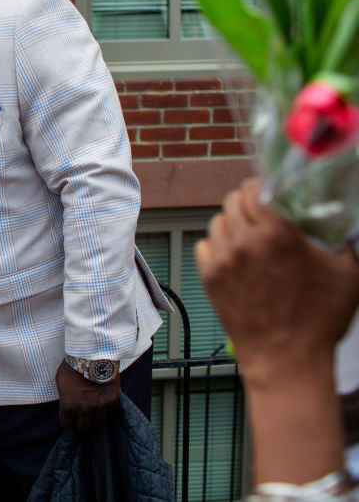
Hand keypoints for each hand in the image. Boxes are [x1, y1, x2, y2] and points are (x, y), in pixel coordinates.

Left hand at [56, 360, 119, 432]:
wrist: (92, 355)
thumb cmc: (72, 365)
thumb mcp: (61, 380)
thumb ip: (65, 395)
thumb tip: (67, 401)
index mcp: (69, 405)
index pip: (66, 424)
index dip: (67, 421)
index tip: (68, 419)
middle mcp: (84, 409)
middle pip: (84, 428)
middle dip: (82, 424)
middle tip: (82, 419)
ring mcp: (100, 405)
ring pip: (99, 420)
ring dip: (96, 415)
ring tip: (95, 409)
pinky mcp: (112, 399)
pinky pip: (111, 409)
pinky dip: (108, 405)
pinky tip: (105, 400)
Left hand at [195, 177, 358, 385]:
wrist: (286, 359)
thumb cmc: (320, 319)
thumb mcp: (349, 274)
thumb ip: (347, 242)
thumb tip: (345, 223)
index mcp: (278, 234)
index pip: (255, 190)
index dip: (261, 188)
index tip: (269, 193)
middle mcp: (245, 242)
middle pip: (232, 202)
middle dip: (246, 203)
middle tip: (259, 214)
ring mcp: (223, 260)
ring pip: (216, 222)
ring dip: (230, 224)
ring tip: (246, 235)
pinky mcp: (209, 278)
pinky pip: (203, 246)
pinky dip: (215, 246)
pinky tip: (232, 255)